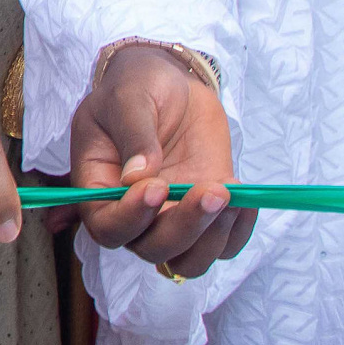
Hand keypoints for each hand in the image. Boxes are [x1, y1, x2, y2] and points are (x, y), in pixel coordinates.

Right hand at [68, 43, 250, 276]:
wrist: (170, 83)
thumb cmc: (136, 86)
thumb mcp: (128, 98)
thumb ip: (133, 134)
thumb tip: (138, 176)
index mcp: (97, 188)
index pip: (107, 227)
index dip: (131, 218)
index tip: (157, 186)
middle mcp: (132, 213)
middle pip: (152, 249)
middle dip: (184, 227)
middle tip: (211, 190)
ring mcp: (170, 217)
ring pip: (187, 261)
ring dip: (211, 238)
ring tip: (229, 195)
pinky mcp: (205, 214)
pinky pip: (223, 245)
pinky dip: (237, 232)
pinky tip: (245, 199)